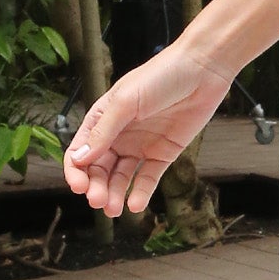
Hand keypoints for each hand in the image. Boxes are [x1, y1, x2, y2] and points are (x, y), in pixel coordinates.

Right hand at [62, 40, 234, 217]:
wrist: (202, 70)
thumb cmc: (161, 76)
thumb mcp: (127, 101)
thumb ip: (104, 131)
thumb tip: (79, 158)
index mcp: (102, 118)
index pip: (80, 150)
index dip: (76, 171)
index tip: (78, 187)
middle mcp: (118, 134)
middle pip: (99, 169)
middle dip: (96, 187)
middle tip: (98, 201)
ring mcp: (140, 145)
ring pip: (121, 177)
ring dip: (114, 194)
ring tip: (113, 209)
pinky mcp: (162, 153)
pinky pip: (147, 178)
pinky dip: (140, 192)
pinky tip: (135, 205)